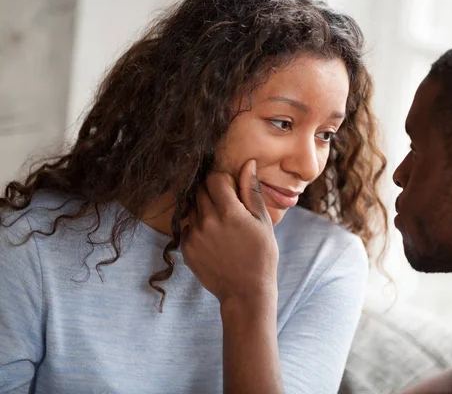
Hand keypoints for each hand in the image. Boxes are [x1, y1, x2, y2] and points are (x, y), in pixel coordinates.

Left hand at [181, 159, 278, 304]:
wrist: (246, 292)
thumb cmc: (261, 255)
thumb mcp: (262, 222)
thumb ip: (251, 191)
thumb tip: (247, 163)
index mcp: (229, 212)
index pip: (214, 178)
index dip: (223, 181)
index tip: (232, 191)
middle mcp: (207, 221)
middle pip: (201, 190)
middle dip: (213, 193)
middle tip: (228, 208)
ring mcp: (194, 235)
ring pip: (192, 207)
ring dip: (204, 210)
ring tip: (221, 226)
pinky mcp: (186, 248)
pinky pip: (187, 226)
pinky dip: (197, 227)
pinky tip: (214, 240)